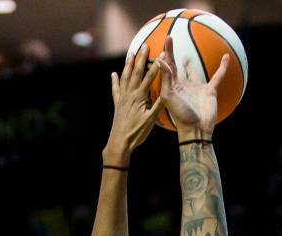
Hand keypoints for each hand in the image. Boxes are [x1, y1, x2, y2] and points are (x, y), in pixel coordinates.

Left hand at [103, 44, 163, 163]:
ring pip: (125, 77)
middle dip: (141, 58)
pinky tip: (113, 74)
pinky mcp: (117, 104)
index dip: (157, 64)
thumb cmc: (136, 133)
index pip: (149, 77)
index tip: (163, 52)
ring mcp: (122, 99)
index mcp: (139, 97)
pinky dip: (115, 81)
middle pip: (136, 72)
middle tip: (145, 45)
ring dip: (128, 64)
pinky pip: (115, 89)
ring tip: (131, 53)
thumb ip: (159, 105)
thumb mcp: (151, 120)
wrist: (119, 143)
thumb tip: (167, 92)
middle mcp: (129, 95)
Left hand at [157, 34, 228, 137]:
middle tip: (171, 41)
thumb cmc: (180, 116)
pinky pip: (218, 76)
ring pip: (194, 72)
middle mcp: (183, 87)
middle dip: (173, 55)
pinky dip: (222, 68)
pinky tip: (226, 57)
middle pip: (177, 67)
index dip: (167, 52)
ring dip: (191, 64)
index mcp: (173, 87)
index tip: (168, 39)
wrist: (196, 130)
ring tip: (188, 55)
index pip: (168, 66)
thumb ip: (165, 78)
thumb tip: (161, 60)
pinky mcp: (210, 91)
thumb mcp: (169, 96)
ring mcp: (197, 89)